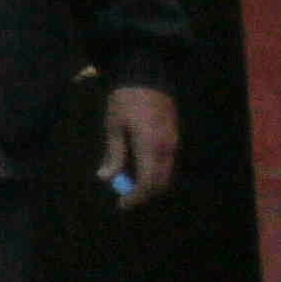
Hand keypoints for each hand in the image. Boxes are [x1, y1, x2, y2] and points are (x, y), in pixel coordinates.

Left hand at [110, 81, 182, 205]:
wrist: (147, 76)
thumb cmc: (125, 100)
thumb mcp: (114, 126)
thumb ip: (113, 154)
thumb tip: (105, 178)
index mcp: (150, 147)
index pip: (148, 183)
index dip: (135, 198)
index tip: (121, 205)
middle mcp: (167, 149)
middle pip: (161, 183)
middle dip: (144, 194)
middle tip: (124, 197)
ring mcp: (174, 143)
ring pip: (167, 175)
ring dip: (150, 184)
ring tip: (128, 185)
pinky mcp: (175, 138)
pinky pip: (168, 163)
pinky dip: (155, 172)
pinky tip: (138, 170)